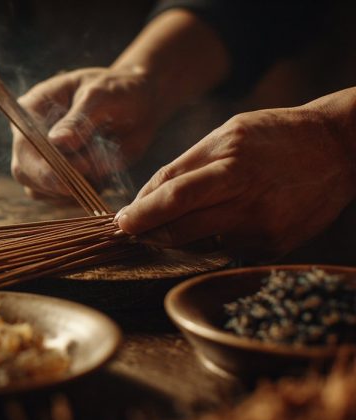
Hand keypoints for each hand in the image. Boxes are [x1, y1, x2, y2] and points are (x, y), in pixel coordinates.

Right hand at [11, 66, 159, 198]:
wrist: (138, 102)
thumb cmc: (117, 90)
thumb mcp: (100, 96)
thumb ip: (78, 120)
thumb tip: (57, 142)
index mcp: (32, 109)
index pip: (24, 143)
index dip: (44, 163)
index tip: (81, 168)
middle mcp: (30, 137)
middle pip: (25, 172)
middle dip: (59, 181)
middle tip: (95, 174)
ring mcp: (42, 160)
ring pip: (41, 191)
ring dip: (72, 190)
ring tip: (102, 167)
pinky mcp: (57, 177)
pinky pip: (59, 199)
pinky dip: (80, 196)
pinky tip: (101, 179)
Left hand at [117, 90, 355, 258]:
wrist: (338, 149)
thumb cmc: (275, 136)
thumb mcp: (228, 134)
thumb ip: (186, 164)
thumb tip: (147, 196)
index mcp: (232, 162)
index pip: (172, 194)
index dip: (141, 211)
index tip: (120, 221)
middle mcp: (247, 197)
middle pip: (180, 226)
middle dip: (148, 231)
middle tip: (130, 231)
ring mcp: (262, 226)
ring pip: (199, 243)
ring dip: (177, 237)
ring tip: (171, 225)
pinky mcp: (274, 246)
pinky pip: (227, 250)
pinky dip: (212, 240)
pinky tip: (221, 223)